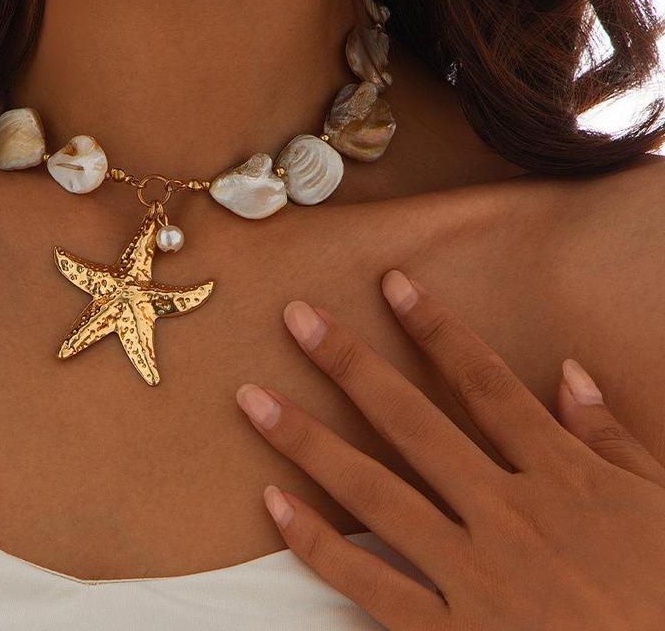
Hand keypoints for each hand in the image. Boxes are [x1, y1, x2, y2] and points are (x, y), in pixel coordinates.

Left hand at [234, 269, 664, 630]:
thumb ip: (614, 440)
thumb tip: (568, 372)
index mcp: (562, 478)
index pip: (485, 382)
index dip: (435, 327)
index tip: (392, 283)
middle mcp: (507, 514)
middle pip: (411, 422)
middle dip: (350, 364)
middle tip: (296, 318)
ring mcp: (474, 575)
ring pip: (373, 492)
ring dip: (308, 441)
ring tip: (254, 400)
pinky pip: (370, 584)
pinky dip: (317, 543)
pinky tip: (274, 504)